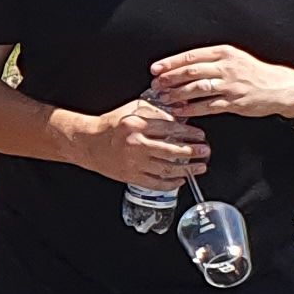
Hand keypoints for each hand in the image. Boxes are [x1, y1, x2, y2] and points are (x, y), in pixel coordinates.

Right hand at [67, 97, 211, 190]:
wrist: (89, 142)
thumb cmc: (111, 125)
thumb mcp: (132, 110)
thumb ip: (155, 112)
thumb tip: (180, 116)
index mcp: (137, 124)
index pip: (170, 128)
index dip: (189, 132)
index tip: (200, 135)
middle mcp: (136, 144)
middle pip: (172, 151)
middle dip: (193, 152)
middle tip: (205, 151)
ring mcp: (133, 162)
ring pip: (167, 169)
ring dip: (187, 169)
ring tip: (200, 167)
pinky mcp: (130, 176)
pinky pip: (156, 183)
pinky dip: (171, 183)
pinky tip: (180, 180)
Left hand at [149, 45, 293, 120]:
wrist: (280, 87)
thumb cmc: (253, 72)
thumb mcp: (234, 57)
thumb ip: (211, 59)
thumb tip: (182, 65)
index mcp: (224, 53)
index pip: (191, 56)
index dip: (170, 63)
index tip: (155, 69)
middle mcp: (226, 67)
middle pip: (191, 72)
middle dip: (169, 79)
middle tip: (155, 85)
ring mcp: (230, 85)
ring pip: (197, 89)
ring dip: (177, 94)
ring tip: (164, 98)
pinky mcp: (234, 102)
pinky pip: (207, 106)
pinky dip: (191, 108)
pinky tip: (180, 110)